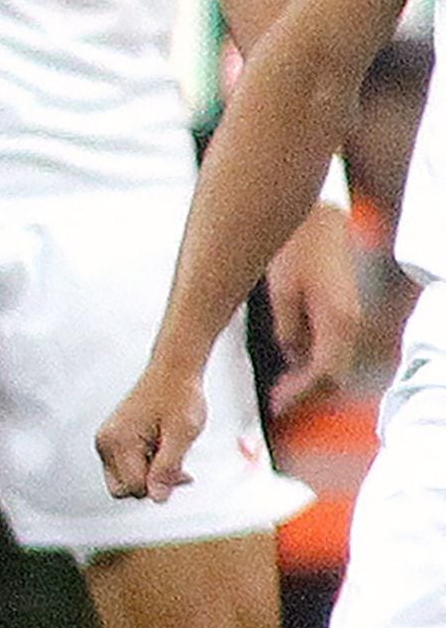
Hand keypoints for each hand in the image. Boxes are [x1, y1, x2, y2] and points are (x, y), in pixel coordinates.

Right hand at [98, 358, 212, 501]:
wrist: (173, 371)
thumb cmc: (178, 396)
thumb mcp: (182, 434)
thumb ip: (167, 468)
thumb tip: (157, 498)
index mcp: (119, 442)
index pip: (134, 487)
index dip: (160, 485)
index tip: (182, 471)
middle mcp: (105, 443)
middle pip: (124, 489)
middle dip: (152, 484)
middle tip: (177, 466)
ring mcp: (106, 441)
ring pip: (124, 480)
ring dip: (149, 475)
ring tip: (169, 453)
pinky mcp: (113, 440)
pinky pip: (124, 467)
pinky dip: (144, 465)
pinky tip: (160, 449)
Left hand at [263, 201, 362, 415]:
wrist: (318, 222)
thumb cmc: (297, 250)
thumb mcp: (282, 293)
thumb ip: (287, 330)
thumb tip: (291, 357)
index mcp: (338, 321)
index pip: (324, 374)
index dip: (300, 395)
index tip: (276, 405)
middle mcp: (350, 323)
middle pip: (335, 375)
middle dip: (306, 394)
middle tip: (276, 401)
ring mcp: (350, 318)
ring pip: (336, 364)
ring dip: (310, 381)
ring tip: (280, 388)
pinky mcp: (344, 312)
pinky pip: (333, 348)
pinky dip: (313, 363)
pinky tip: (290, 364)